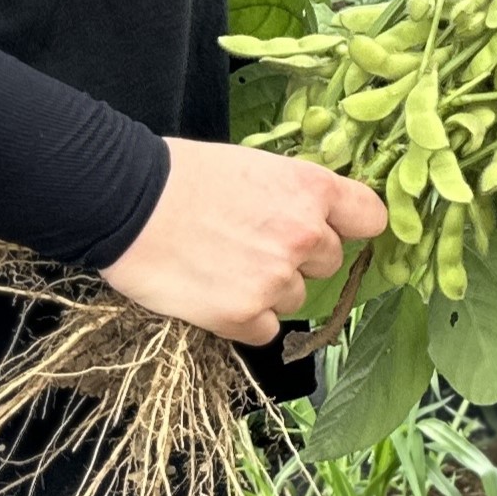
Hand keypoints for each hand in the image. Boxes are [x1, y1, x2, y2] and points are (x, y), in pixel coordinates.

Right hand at [101, 140, 388, 345]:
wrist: (127, 202)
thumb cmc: (185, 175)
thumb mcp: (256, 166)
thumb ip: (296, 195)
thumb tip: (318, 216)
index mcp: (311, 190)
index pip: (370, 218)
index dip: (351, 224)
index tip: (337, 229)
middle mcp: (304, 236)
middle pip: (330, 261)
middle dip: (300, 257)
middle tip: (253, 243)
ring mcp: (276, 280)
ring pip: (296, 298)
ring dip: (270, 289)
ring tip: (225, 265)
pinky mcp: (243, 316)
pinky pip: (266, 330)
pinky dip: (245, 318)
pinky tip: (215, 292)